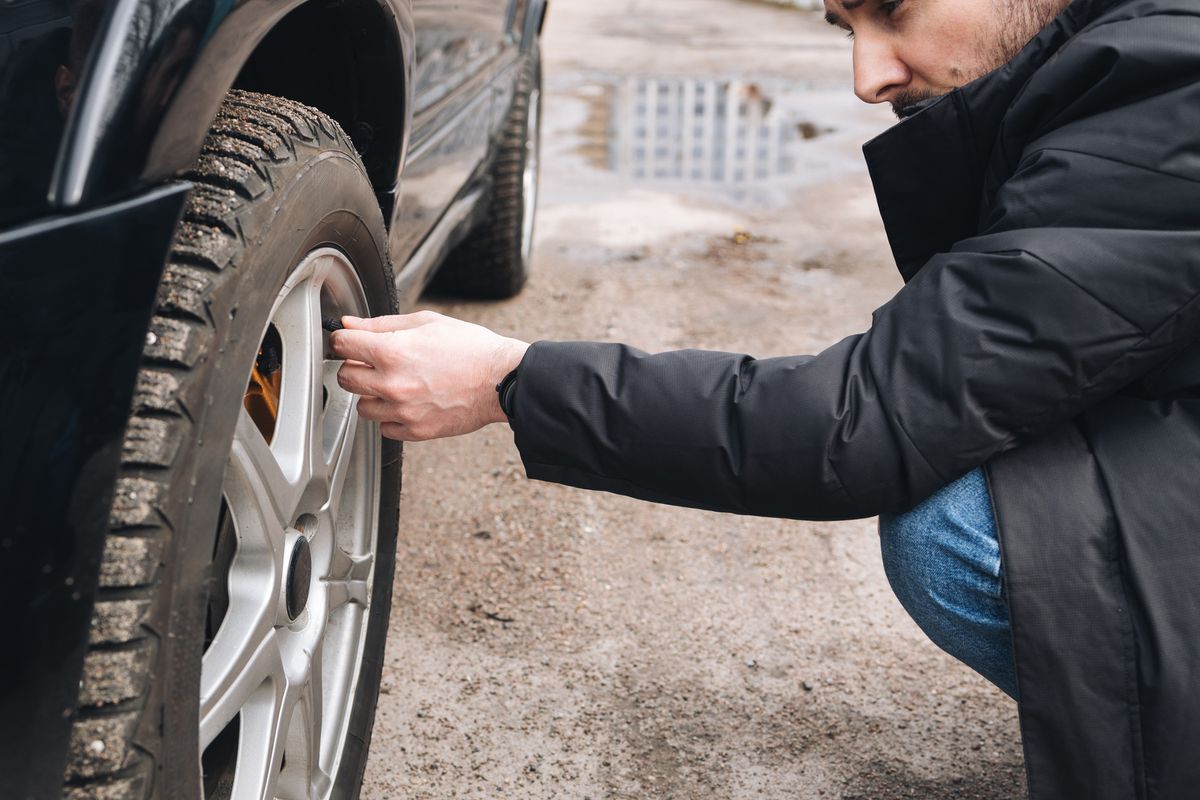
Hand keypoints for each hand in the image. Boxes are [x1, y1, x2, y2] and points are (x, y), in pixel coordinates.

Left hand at [330, 311, 528, 440]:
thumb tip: (349, 326)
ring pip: (362, 407)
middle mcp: (392, 384)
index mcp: (392, 351)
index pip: (342, 345)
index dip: (344, 340)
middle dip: (354, 368)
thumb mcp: (426, 323)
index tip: (352, 342)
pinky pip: (385, 427)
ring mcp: (403, 411)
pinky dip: (392, 417)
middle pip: (344, 378)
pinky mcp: (416, 431)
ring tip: (396, 385)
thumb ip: (382, 325)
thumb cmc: (471, 348)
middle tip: (373, 363)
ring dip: (372, 395)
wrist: (502, 380)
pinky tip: (409, 402)